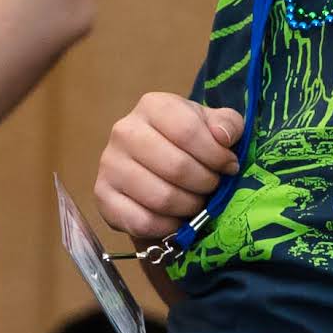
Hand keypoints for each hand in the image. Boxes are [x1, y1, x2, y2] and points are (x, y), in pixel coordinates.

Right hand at [95, 93, 242, 243]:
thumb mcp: (213, 126)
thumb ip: (227, 124)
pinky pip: (142, 221)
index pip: (188, 131)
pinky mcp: (102, 196)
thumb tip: (223, 137)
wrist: (155, 167)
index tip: (229, 166)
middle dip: (205, 184)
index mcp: (153, 106)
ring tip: (196, 201)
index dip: (216, 155)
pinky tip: (176, 218)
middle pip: (177, 167)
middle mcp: (125, 131)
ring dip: (189, 206)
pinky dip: (167, 226)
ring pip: (161, 198)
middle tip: (212, 187)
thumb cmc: (188, 143)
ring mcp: (110, 165)